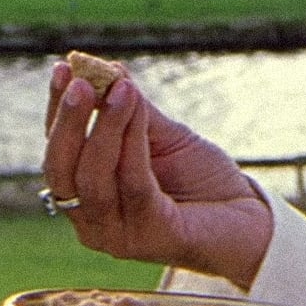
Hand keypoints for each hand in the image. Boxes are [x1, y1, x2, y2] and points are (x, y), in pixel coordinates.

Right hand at [43, 61, 273, 288]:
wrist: (249, 217)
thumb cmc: (201, 179)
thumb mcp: (163, 136)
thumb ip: (133, 112)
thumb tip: (107, 69)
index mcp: (87, 194)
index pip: (59, 150)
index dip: (56, 110)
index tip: (62, 68)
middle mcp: (92, 221)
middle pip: (62, 171)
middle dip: (69, 123)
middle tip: (81, 83)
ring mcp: (118, 235)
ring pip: (94, 180)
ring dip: (104, 128)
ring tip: (121, 90)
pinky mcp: (150, 237)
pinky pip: (134, 186)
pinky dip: (133, 145)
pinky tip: (137, 111)